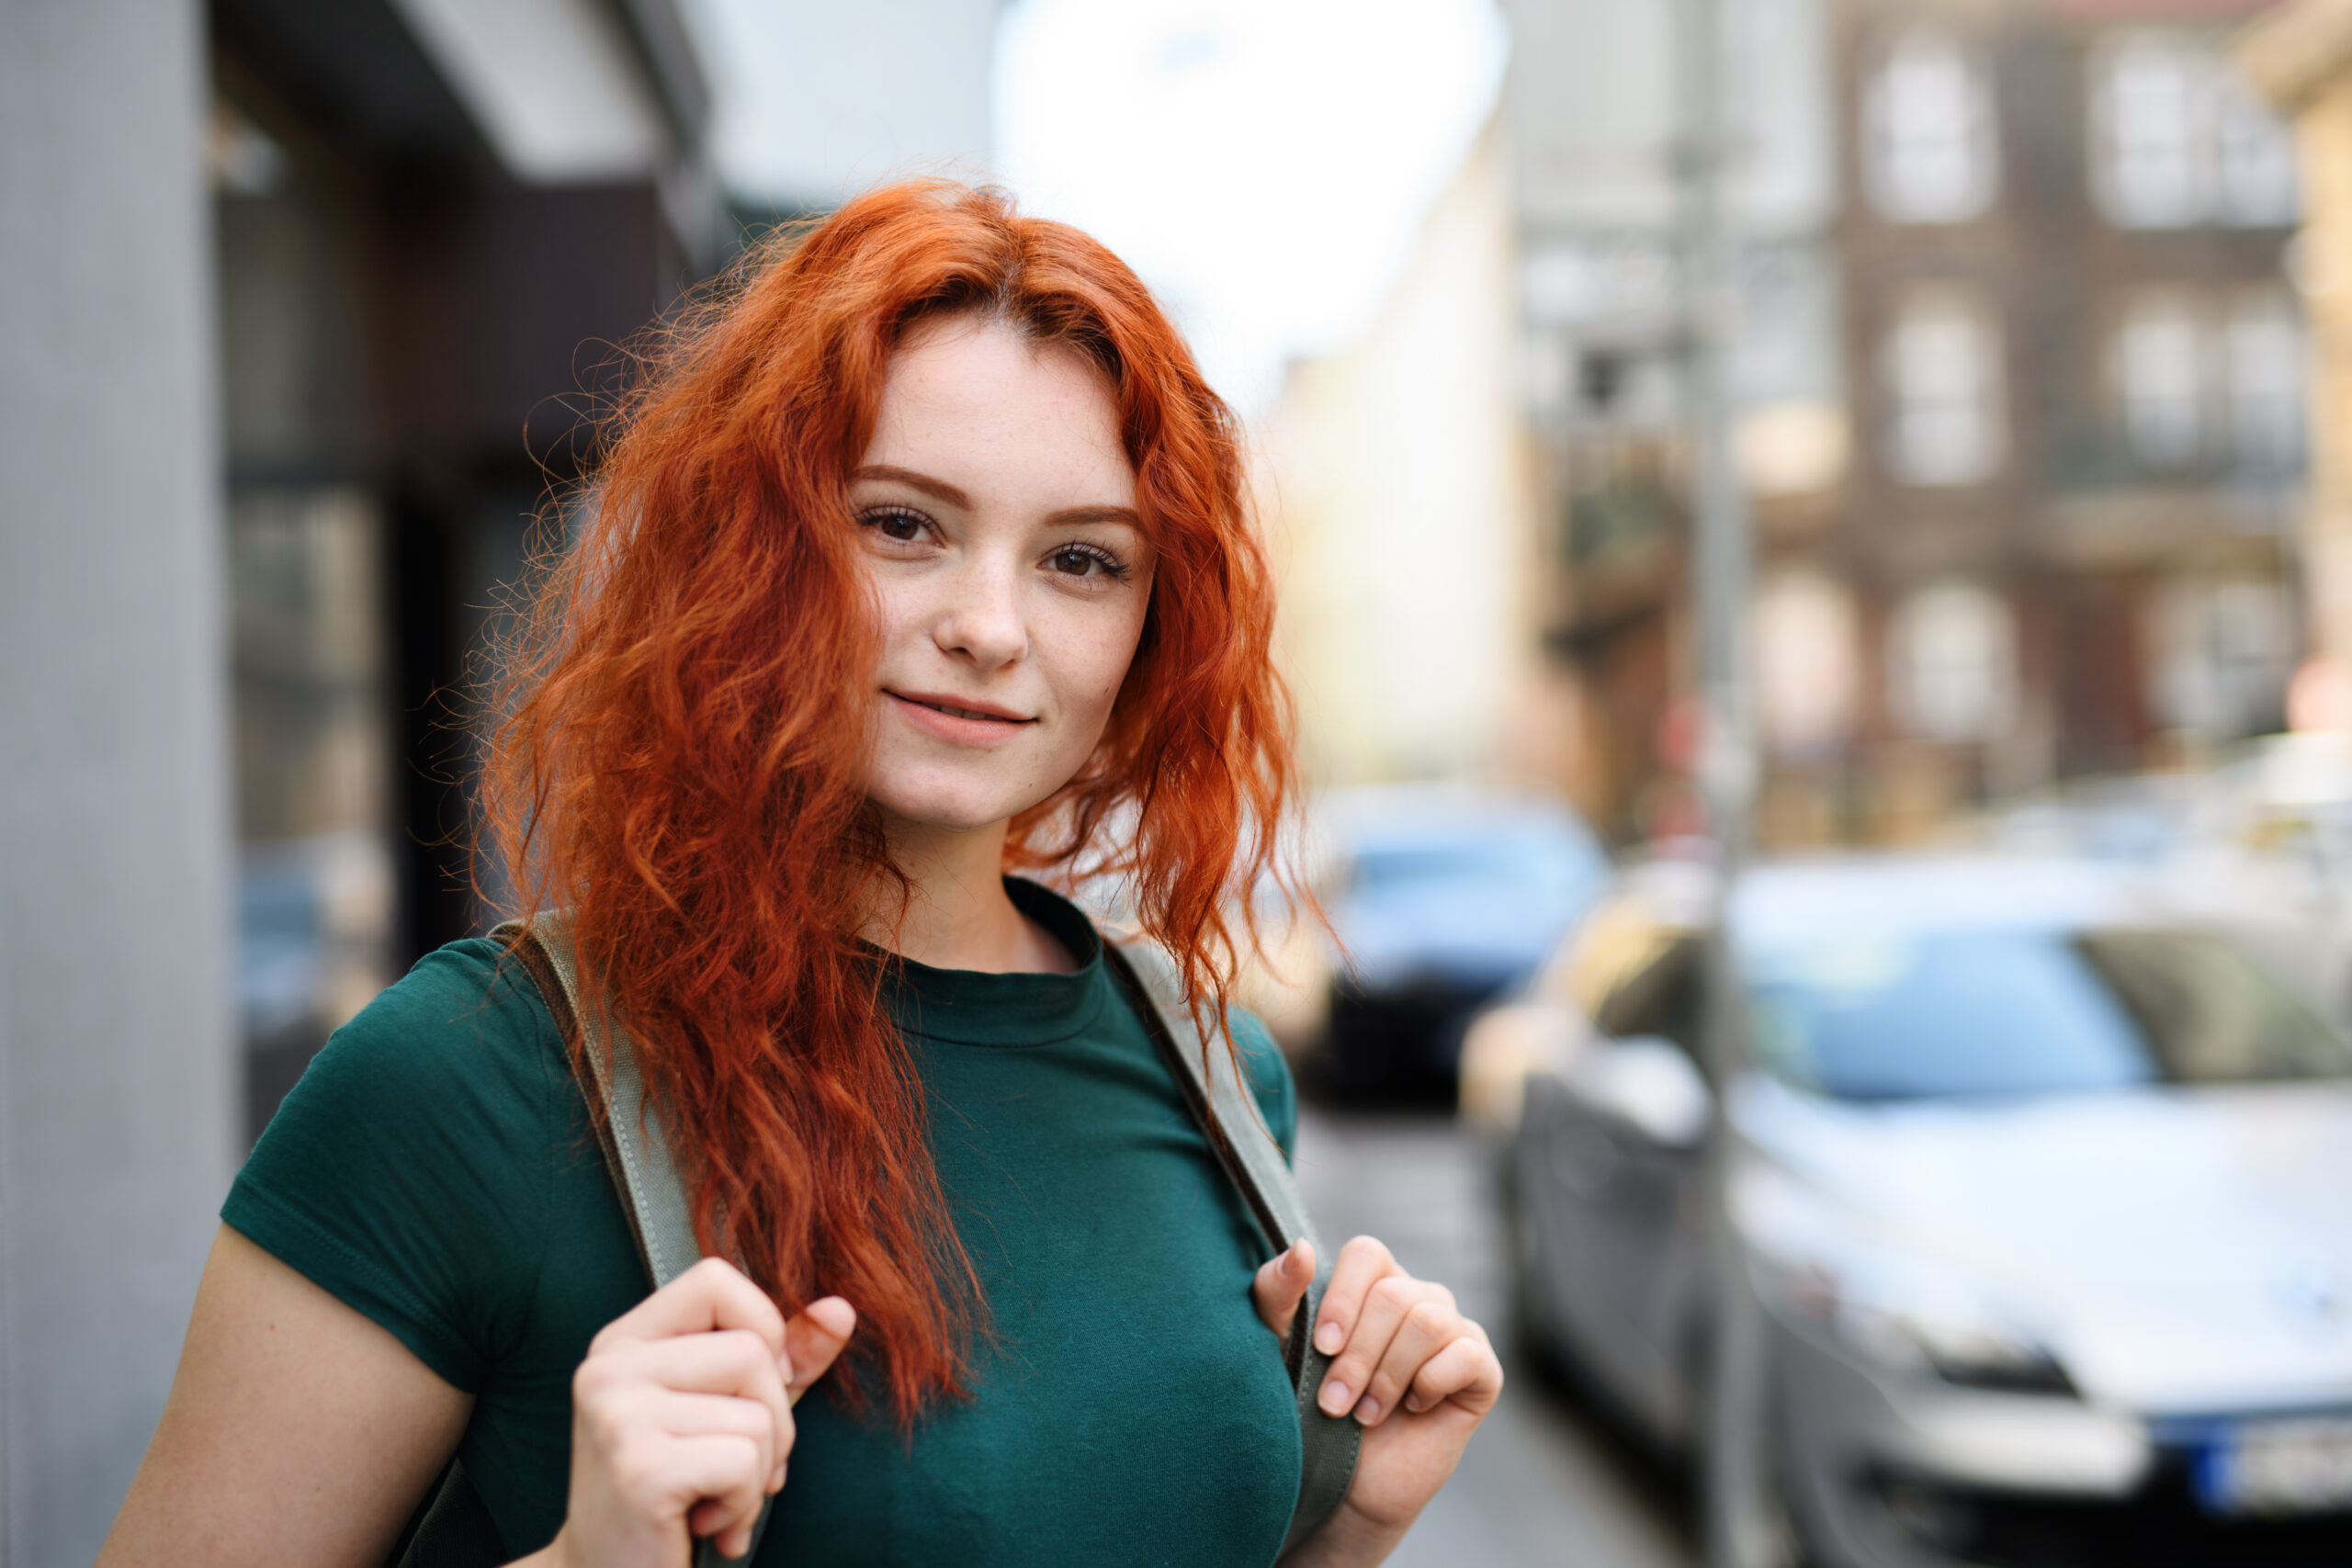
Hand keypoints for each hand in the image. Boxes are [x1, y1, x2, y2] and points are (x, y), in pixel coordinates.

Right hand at [546, 1258, 854, 1567]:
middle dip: (773, 1421)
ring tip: (714, 1500)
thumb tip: (841, 1309)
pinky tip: (704, 1525)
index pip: (715, 1279)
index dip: (760, 1328)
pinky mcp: (638, 1467)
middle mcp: (609, 1367)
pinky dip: (742, 1505)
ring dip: (757, 1473)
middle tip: (735, 1470)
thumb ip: (785, 1357)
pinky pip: (744, 1461)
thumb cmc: (677, 1495)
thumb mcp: (730, 1412)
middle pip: (752, 1350)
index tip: (750, 1391)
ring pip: (758, 1413)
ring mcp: (616, 1414)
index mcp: (624, 1341)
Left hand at [1251, 1237, 1500, 1563]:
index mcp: (1372, 1283)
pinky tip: (1413, 1408)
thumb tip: (1301, 1249)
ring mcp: (1455, 1331)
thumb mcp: (1279, 1349)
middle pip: (1393, 1295)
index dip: (1343, 1298)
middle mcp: (1418, 1298)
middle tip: (1335, 1403)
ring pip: (1427, 1321)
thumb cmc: (1308, 1411)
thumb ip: (1276, 1295)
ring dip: (1387, 1376)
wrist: (1341, 1487)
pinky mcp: (1482, 1371)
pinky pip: (1465, 1354)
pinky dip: (1429, 1385)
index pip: (1366, 1254)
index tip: (1322, 1348)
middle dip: (1358, 1356)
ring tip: (1366, 1413)